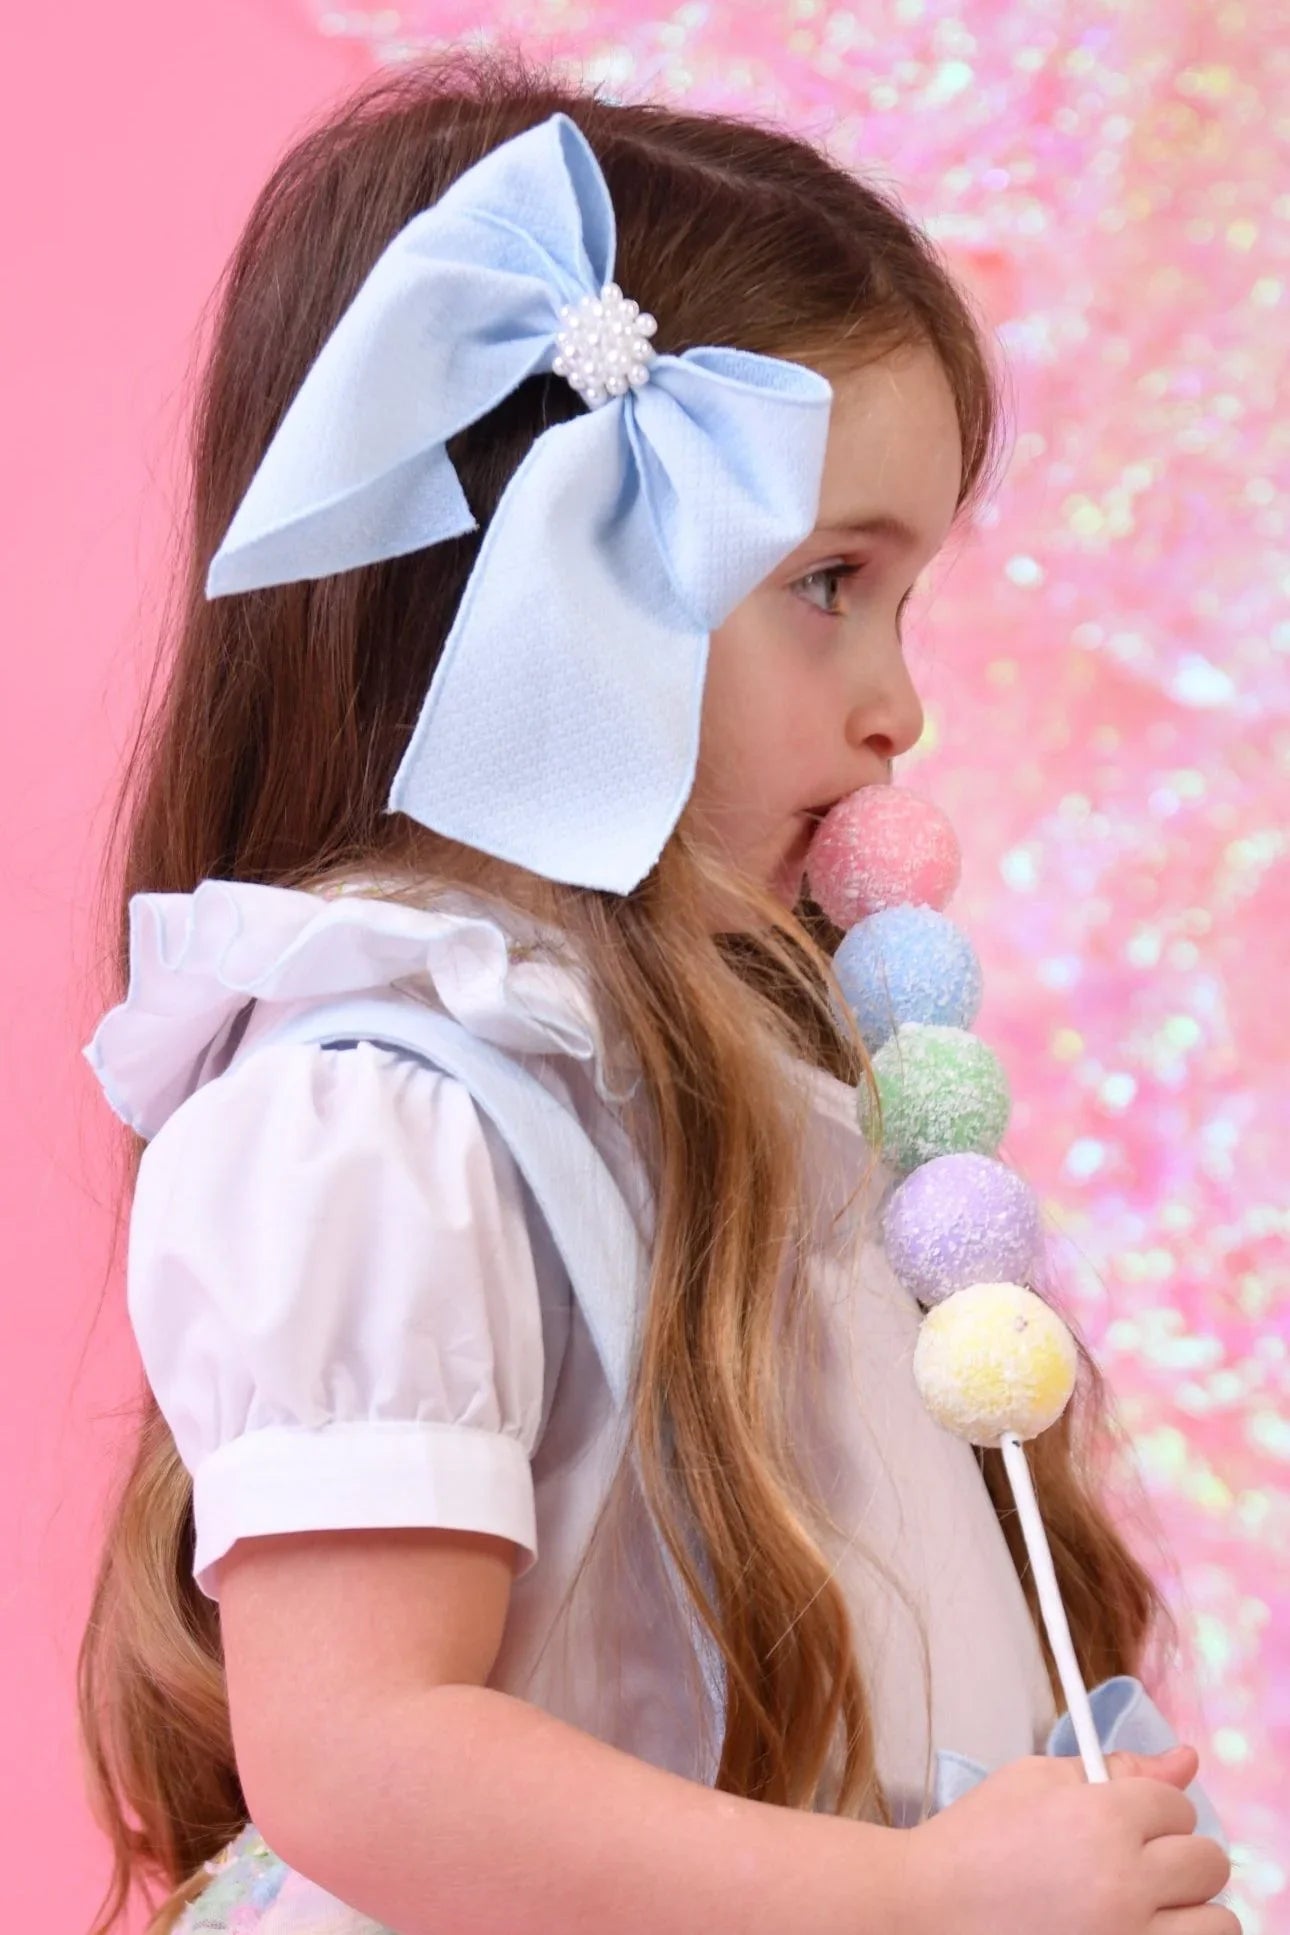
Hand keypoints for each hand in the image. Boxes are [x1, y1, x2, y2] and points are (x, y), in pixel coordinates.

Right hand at [896, 1744, 1235, 1934]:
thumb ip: (1116, 1768)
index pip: (1177, 1806)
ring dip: (1189, 1911)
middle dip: (1178, 1856)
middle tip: (1137, 1864)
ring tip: (1146, 1906)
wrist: (928, 1910)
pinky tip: (1134, 1927)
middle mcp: (1125, 1884)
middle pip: (1208, 1863)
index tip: (1126, 1822)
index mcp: (1102, 1820)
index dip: (1151, 1809)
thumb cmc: (976, 1842)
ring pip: (1217, 1924)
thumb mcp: (1036, 1781)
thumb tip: (1186, 1759)